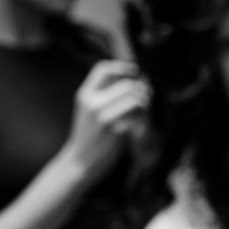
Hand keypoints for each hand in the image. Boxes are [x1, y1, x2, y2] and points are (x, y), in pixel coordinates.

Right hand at [64, 60, 147, 175]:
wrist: (81, 161)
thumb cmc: (89, 134)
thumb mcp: (88, 109)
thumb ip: (102, 93)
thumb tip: (128, 77)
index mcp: (85, 94)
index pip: (104, 69)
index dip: (123, 68)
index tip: (135, 72)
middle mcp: (93, 103)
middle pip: (126, 84)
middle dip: (141, 88)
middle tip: (147, 94)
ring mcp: (103, 118)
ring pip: (135, 99)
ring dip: (146, 102)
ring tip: (145, 108)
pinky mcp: (115, 132)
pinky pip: (138, 118)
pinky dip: (144, 118)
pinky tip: (141, 122)